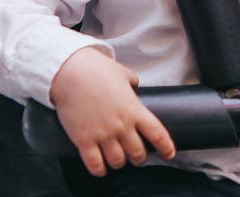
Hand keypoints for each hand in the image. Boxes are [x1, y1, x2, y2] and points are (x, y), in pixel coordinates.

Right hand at [48, 47, 174, 175]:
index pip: (157, 133)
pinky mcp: (84, 140)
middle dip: (139, 158)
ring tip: (117, 160)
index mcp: (134, 109)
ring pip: (118, 161)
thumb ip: (131, 82)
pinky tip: (101, 168)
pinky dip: (99, 170)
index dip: (166, 147)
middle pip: (137, 153)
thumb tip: (134, 85)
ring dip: (119, 163)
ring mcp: (103, 134)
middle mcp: (121, 125)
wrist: (69, 71)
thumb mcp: (122, 72)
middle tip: (136, 157)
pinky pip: (94, 164)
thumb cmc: (96, 68)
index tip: (169, 154)